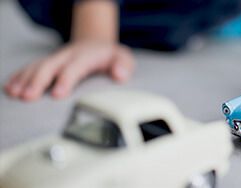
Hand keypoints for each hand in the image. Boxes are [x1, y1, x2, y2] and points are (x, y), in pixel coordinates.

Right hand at [4, 42, 133, 100]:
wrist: (97, 44)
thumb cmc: (111, 57)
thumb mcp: (123, 58)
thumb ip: (124, 65)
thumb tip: (120, 74)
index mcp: (87, 55)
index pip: (75, 67)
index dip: (65, 79)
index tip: (56, 94)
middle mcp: (68, 55)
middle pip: (50, 66)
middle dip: (38, 81)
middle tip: (28, 97)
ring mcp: (56, 58)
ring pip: (37, 66)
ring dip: (25, 79)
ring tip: (15, 94)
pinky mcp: (48, 62)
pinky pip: (30, 68)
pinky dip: (19, 77)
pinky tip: (10, 87)